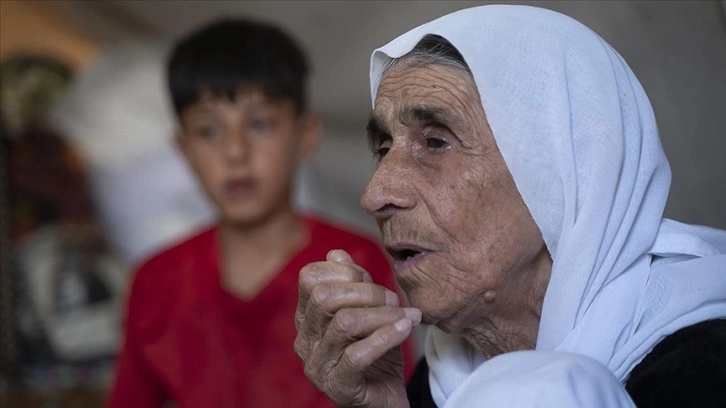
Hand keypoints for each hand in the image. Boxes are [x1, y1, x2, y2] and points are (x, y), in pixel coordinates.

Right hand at [294, 249, 420, 407]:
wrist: (387, 399)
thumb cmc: (377, 354)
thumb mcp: (368, 312)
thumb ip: (354, 284)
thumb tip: (336, 254)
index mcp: (306, 319)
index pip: (310, 279)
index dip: (343, 271)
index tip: (370, 279)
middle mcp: (305, 341)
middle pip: (325, 297)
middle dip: (366, 291)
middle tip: (394, 299)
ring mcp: (318, 367)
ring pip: (344, 323)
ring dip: (381, 313)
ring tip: (405, 315)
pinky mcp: (339, 387)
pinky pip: (357, 355)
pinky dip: (386, 336)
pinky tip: (406, 327)